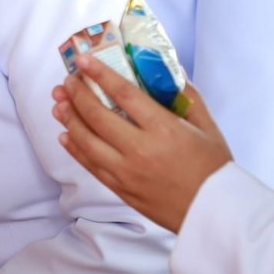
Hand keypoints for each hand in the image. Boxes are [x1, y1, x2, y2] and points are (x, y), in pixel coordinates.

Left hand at [52, 55, 232, 232]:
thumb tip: (169, 71)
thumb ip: (187, 96)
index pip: (124, 94)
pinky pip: (90, 165)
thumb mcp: (207, 126)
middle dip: (77, 94)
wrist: (213, 213)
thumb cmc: (214, 168)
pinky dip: (74, 148)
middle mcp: (140, 149)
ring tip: (59, 104)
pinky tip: (66, 135)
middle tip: (67, 81)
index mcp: (163, 129)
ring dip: (69, 119)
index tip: (83, 60)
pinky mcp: (120, 189)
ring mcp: (126, 172)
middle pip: (97, 116)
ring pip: (86, 141)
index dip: (100, 74)